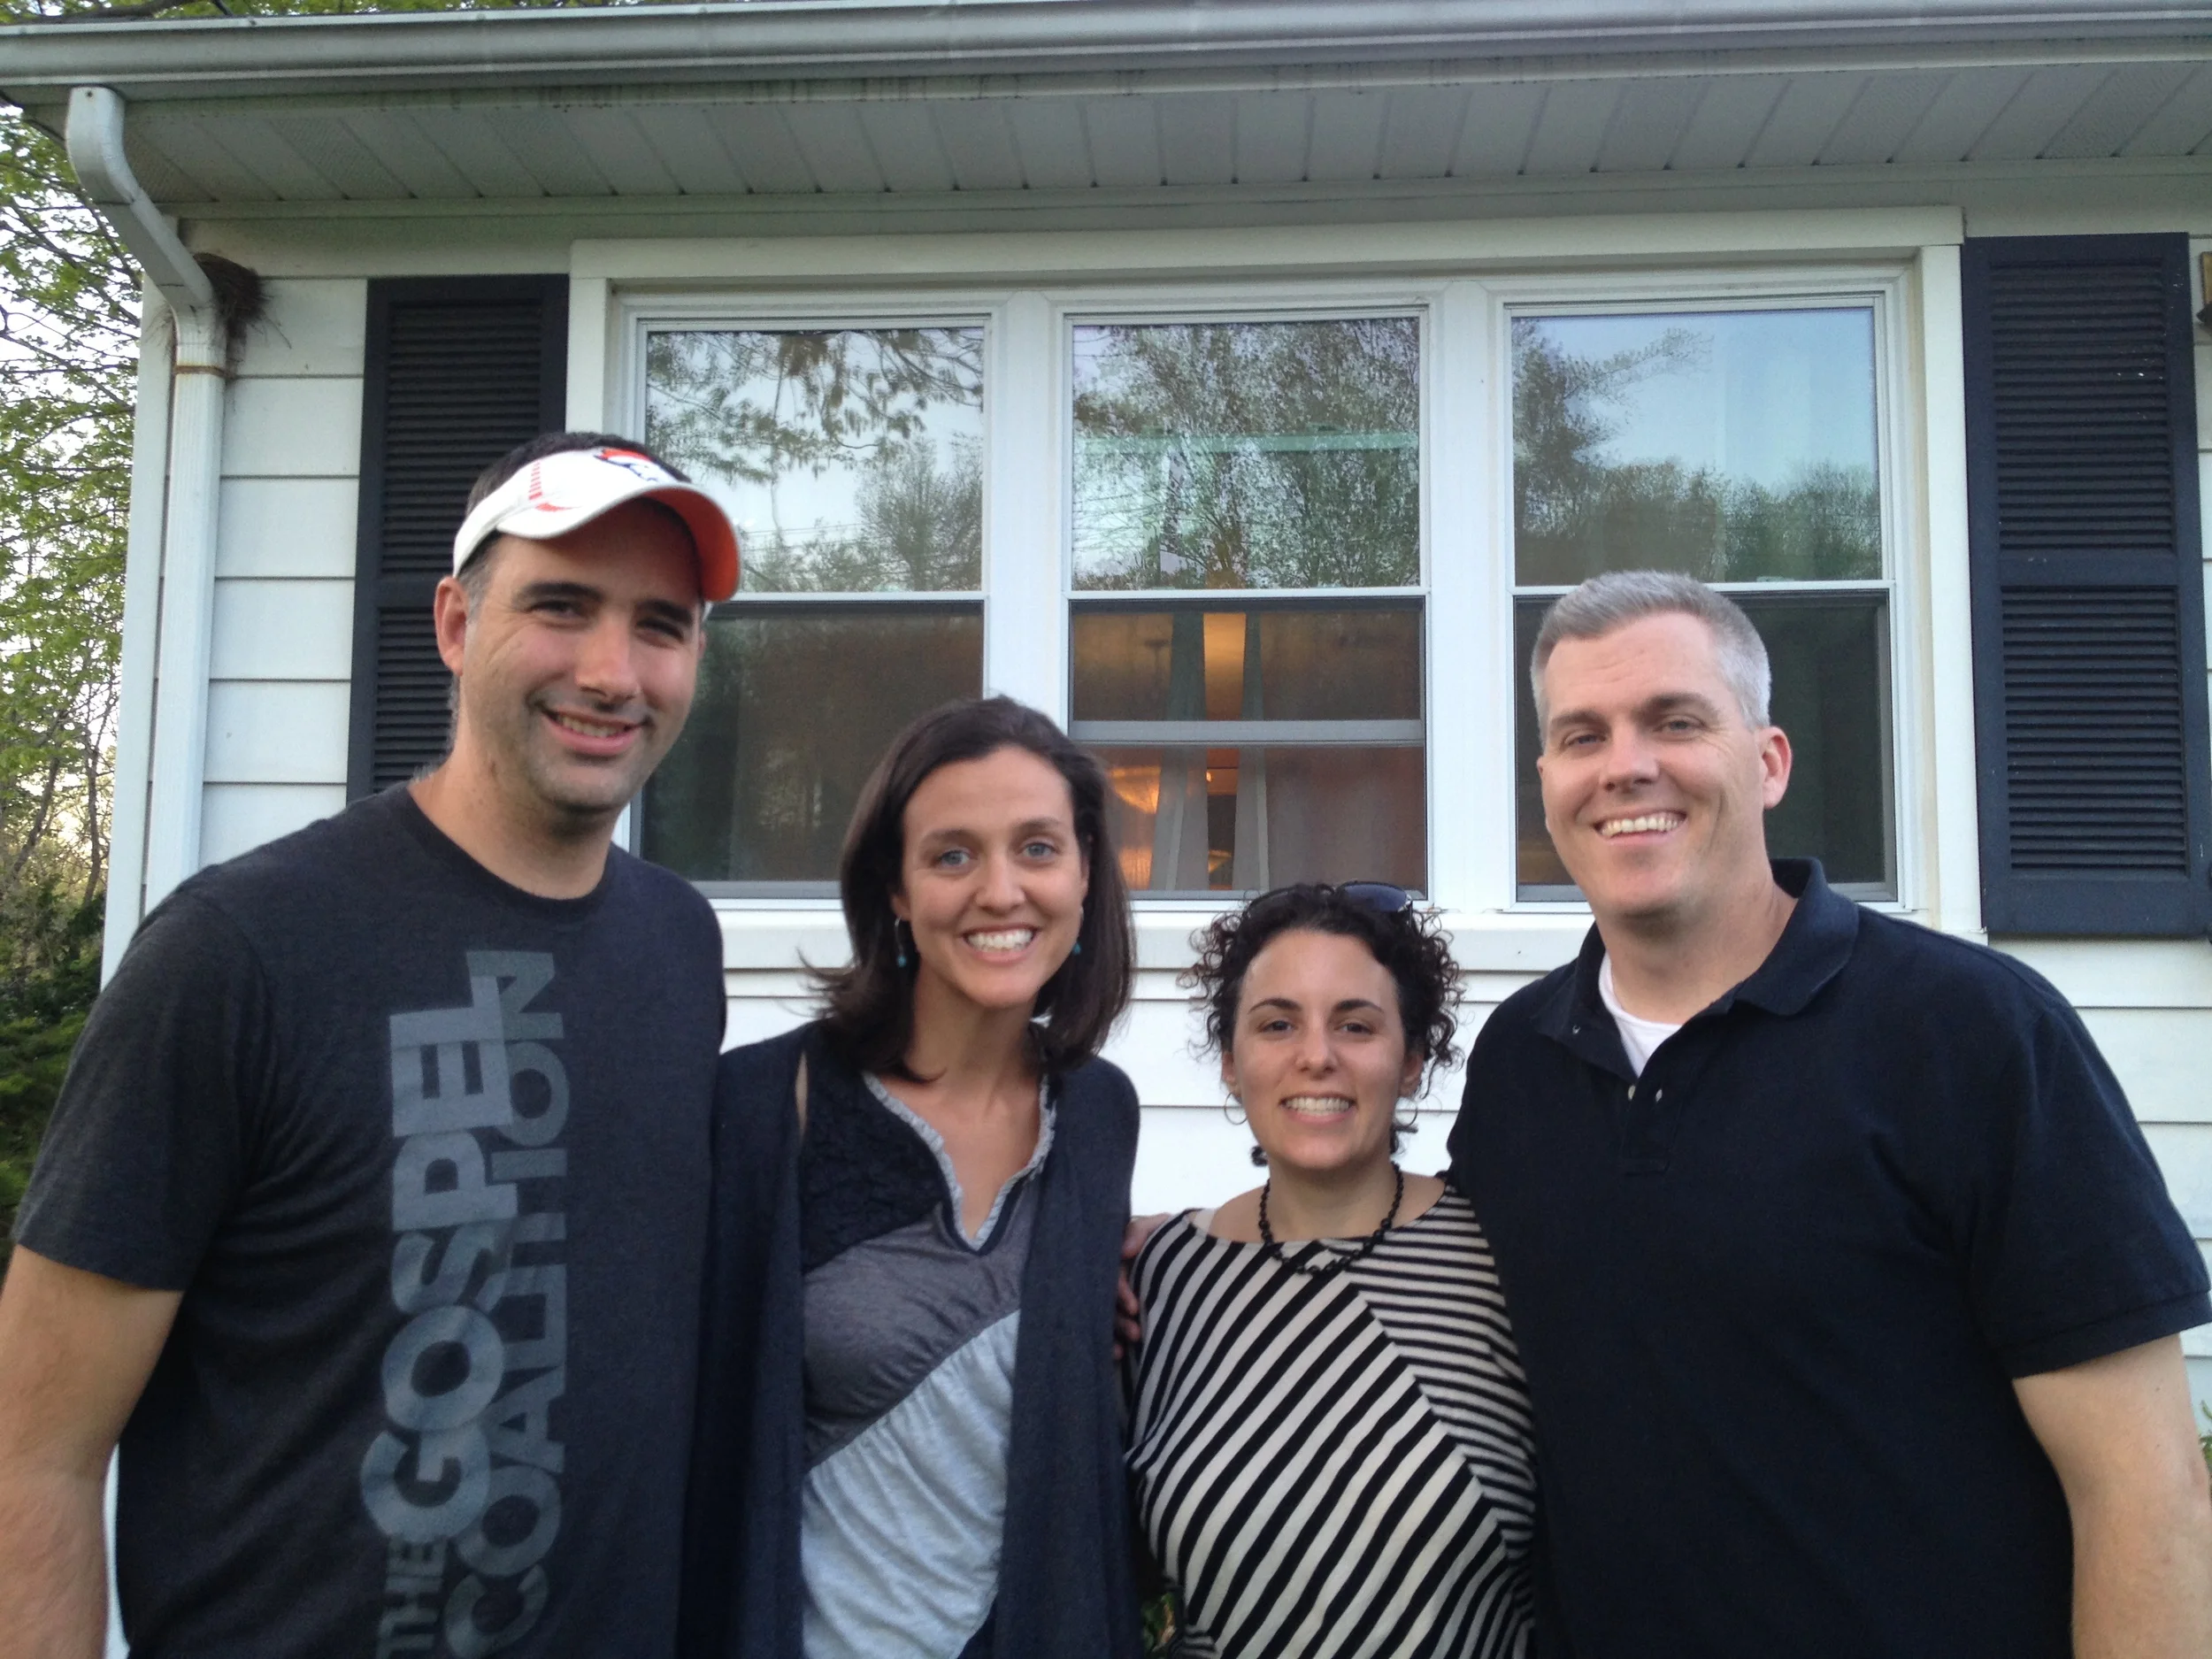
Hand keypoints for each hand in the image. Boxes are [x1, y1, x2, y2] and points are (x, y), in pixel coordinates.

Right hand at [1114, 1213, 1169, 1358]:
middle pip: (1109, 1301)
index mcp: (1122, 1258)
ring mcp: (1125, 1298)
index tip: (1134, 1307)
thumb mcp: (1160, 1225)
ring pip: (1112, 1317)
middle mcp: (1120, 1279)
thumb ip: (1140, 1230)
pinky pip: (1117, 1330)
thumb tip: (1125, 1251)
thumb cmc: (1175, 1236)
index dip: (1120, 1292)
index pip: (1113, 1276)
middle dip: (1120, 1319)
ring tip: (1135, 1341)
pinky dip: (1115, 1343)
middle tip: (1136, 1333)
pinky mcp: (1132, 1314)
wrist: (1201, 1249)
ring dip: (1119, 1331)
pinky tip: (1120, 1355)